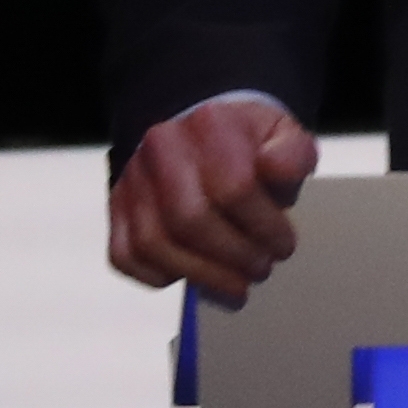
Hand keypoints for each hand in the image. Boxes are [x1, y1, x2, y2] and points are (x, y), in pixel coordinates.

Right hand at [108, 95, 320, 305]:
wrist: (205, 134)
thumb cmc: (250, 145)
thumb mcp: (285, 136)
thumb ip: (292, 154)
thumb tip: (275, 167)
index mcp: (210, 124)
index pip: (235, 187)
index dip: (264, 227)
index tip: (283, 246)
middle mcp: (161, 148)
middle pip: (190, 219)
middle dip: (233, 256)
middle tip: (261, 269)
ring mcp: (132, 179)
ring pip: (154, 243)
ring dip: (202, 274)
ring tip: (236, 284)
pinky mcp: (115, 207)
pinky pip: (126, 255)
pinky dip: (161, 276)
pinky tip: (196, 277)